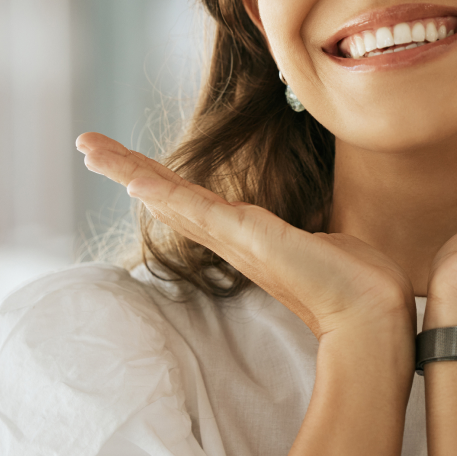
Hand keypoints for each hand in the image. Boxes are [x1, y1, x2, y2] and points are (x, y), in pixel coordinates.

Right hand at [76, 133, 415, 340]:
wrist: (371, 310)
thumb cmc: (354, 280)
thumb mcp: (325, 241)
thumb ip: (311, 233)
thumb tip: (323, 231)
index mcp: (246, 236)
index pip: (190, 200)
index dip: (156, 179)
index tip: (127, 162)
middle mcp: (231, 238)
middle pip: (165, 195)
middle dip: (124, 167)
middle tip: (85, 145)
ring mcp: (235, 238)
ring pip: (170, 198)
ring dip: (128, 170)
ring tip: (90, 148)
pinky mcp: (248, 238)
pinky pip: (196, 209)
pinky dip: (163, 192)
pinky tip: (133, 179)